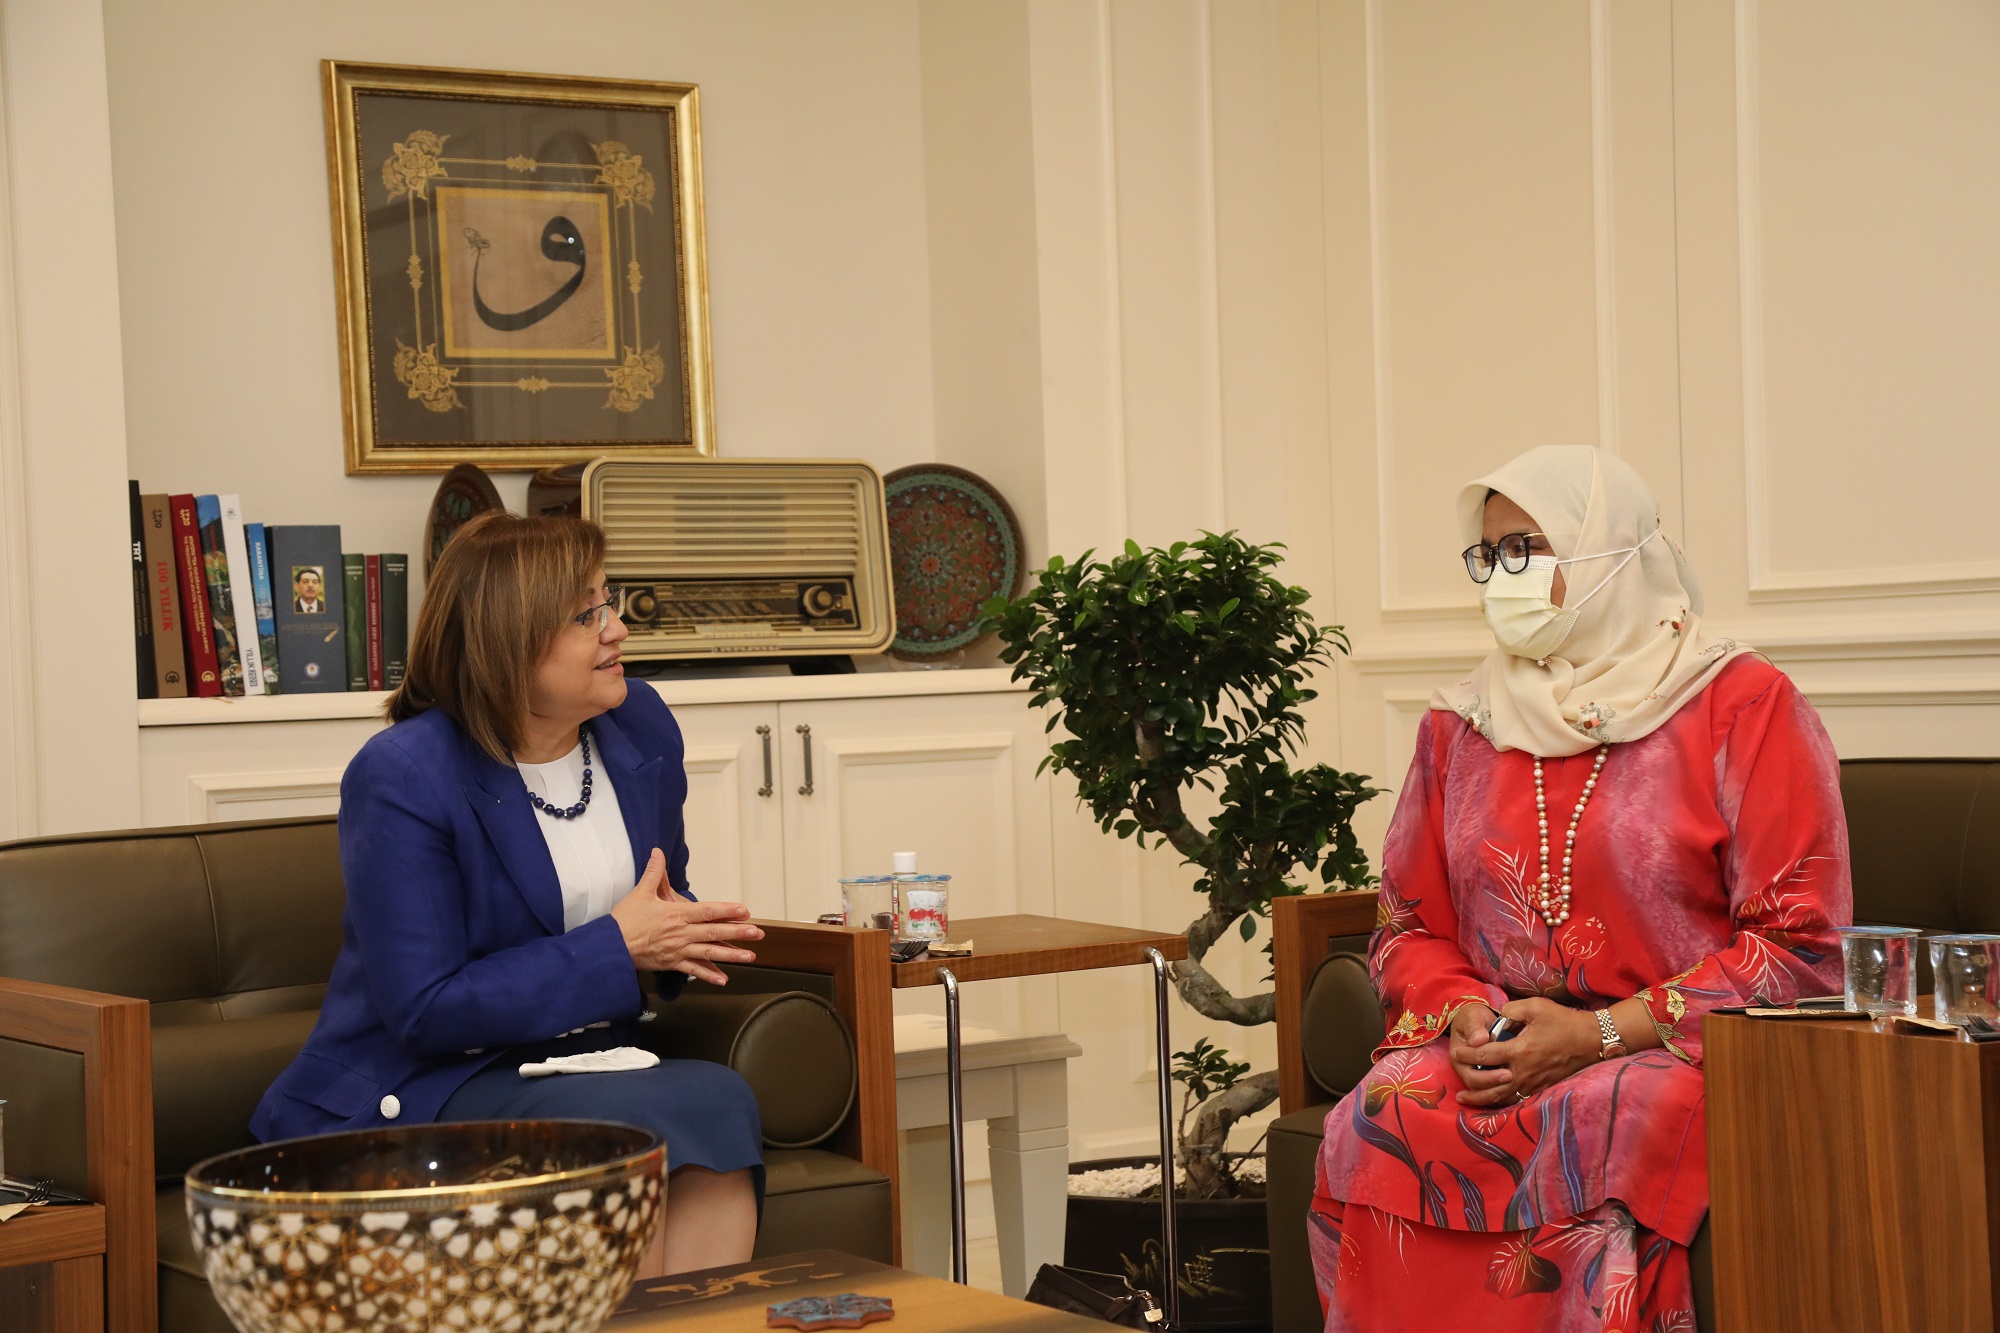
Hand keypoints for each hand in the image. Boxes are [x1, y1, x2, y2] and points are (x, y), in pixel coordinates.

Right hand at [609, 848, 762, 984]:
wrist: (610, 947)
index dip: (727, 911)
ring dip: (731, 955)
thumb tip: (657, 852)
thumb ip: (654, 873)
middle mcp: (681, 933)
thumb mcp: (640, 893)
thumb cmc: (625, 920)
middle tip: (758, 933)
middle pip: (714, 933)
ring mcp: (678, 950)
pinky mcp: (672, 964)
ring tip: (750, 957)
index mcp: (676, 914)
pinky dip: (709, 976)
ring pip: (709, 953)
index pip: (707, 911)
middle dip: (738, 933)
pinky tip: (724, 979)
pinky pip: (693, 971)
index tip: (744, 911)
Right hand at [1447, 1002, 1506, 1101]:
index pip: (1470, 1075)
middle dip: (1494, 1083)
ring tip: (1515, 1080)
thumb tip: (1478, 1040)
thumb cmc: (1473, 1017)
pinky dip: (1505, 1090)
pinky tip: (1518, 1086)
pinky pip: (1494, 1088)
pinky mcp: (1486, 1074)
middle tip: (1511, 1076)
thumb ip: (1474, 1028)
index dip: (1486, 1077)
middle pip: (1477, 1086)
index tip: (1505, 1071)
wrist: (1478, 1019)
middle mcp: (1464, 1068)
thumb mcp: (1472, 1017)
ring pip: (1486, 1090)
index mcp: (1458, 1056)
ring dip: (1500, 1089)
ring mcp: (1475, 1072)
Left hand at [1454, 997, 1601, 1106]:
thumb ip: (1510, 1011)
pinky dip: (1499, 1101)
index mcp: (1519, 1050)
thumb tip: (1496, 1019)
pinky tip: (1490, 1100)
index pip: (1484, 1055)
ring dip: (1480, 1099)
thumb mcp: (1536, 1007)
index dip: (1467, 1054)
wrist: (1591, 1041)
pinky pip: (1516, 1099)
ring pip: (1501, 1096)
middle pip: (1488, 1083)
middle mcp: (1523, 1071)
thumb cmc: (1563, 1021)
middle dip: (1469, 1081)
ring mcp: (1532, 1083)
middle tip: (1455, 1077)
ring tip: (1464, 1100)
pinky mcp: (1540, 1088)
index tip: (1457, 1051)